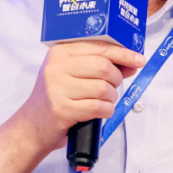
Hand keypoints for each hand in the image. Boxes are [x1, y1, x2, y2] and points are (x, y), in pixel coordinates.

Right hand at [16, 41, 144, 151]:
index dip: (123, 53)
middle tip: (111, 87)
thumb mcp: (73, 74)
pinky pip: (98, 107)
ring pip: (103, 88)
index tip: (138, 59)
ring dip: (110, 98)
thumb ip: (101, 65)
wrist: (33, 126)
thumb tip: (132, 62)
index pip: (99, 46)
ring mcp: (57, 88)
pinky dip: (106, 111)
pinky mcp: (62, 109)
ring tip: (102, 101)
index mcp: (60, 52)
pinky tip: (99, 111)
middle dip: (116, 79)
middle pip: (103, 67)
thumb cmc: (58, 98)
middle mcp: (56, 67)